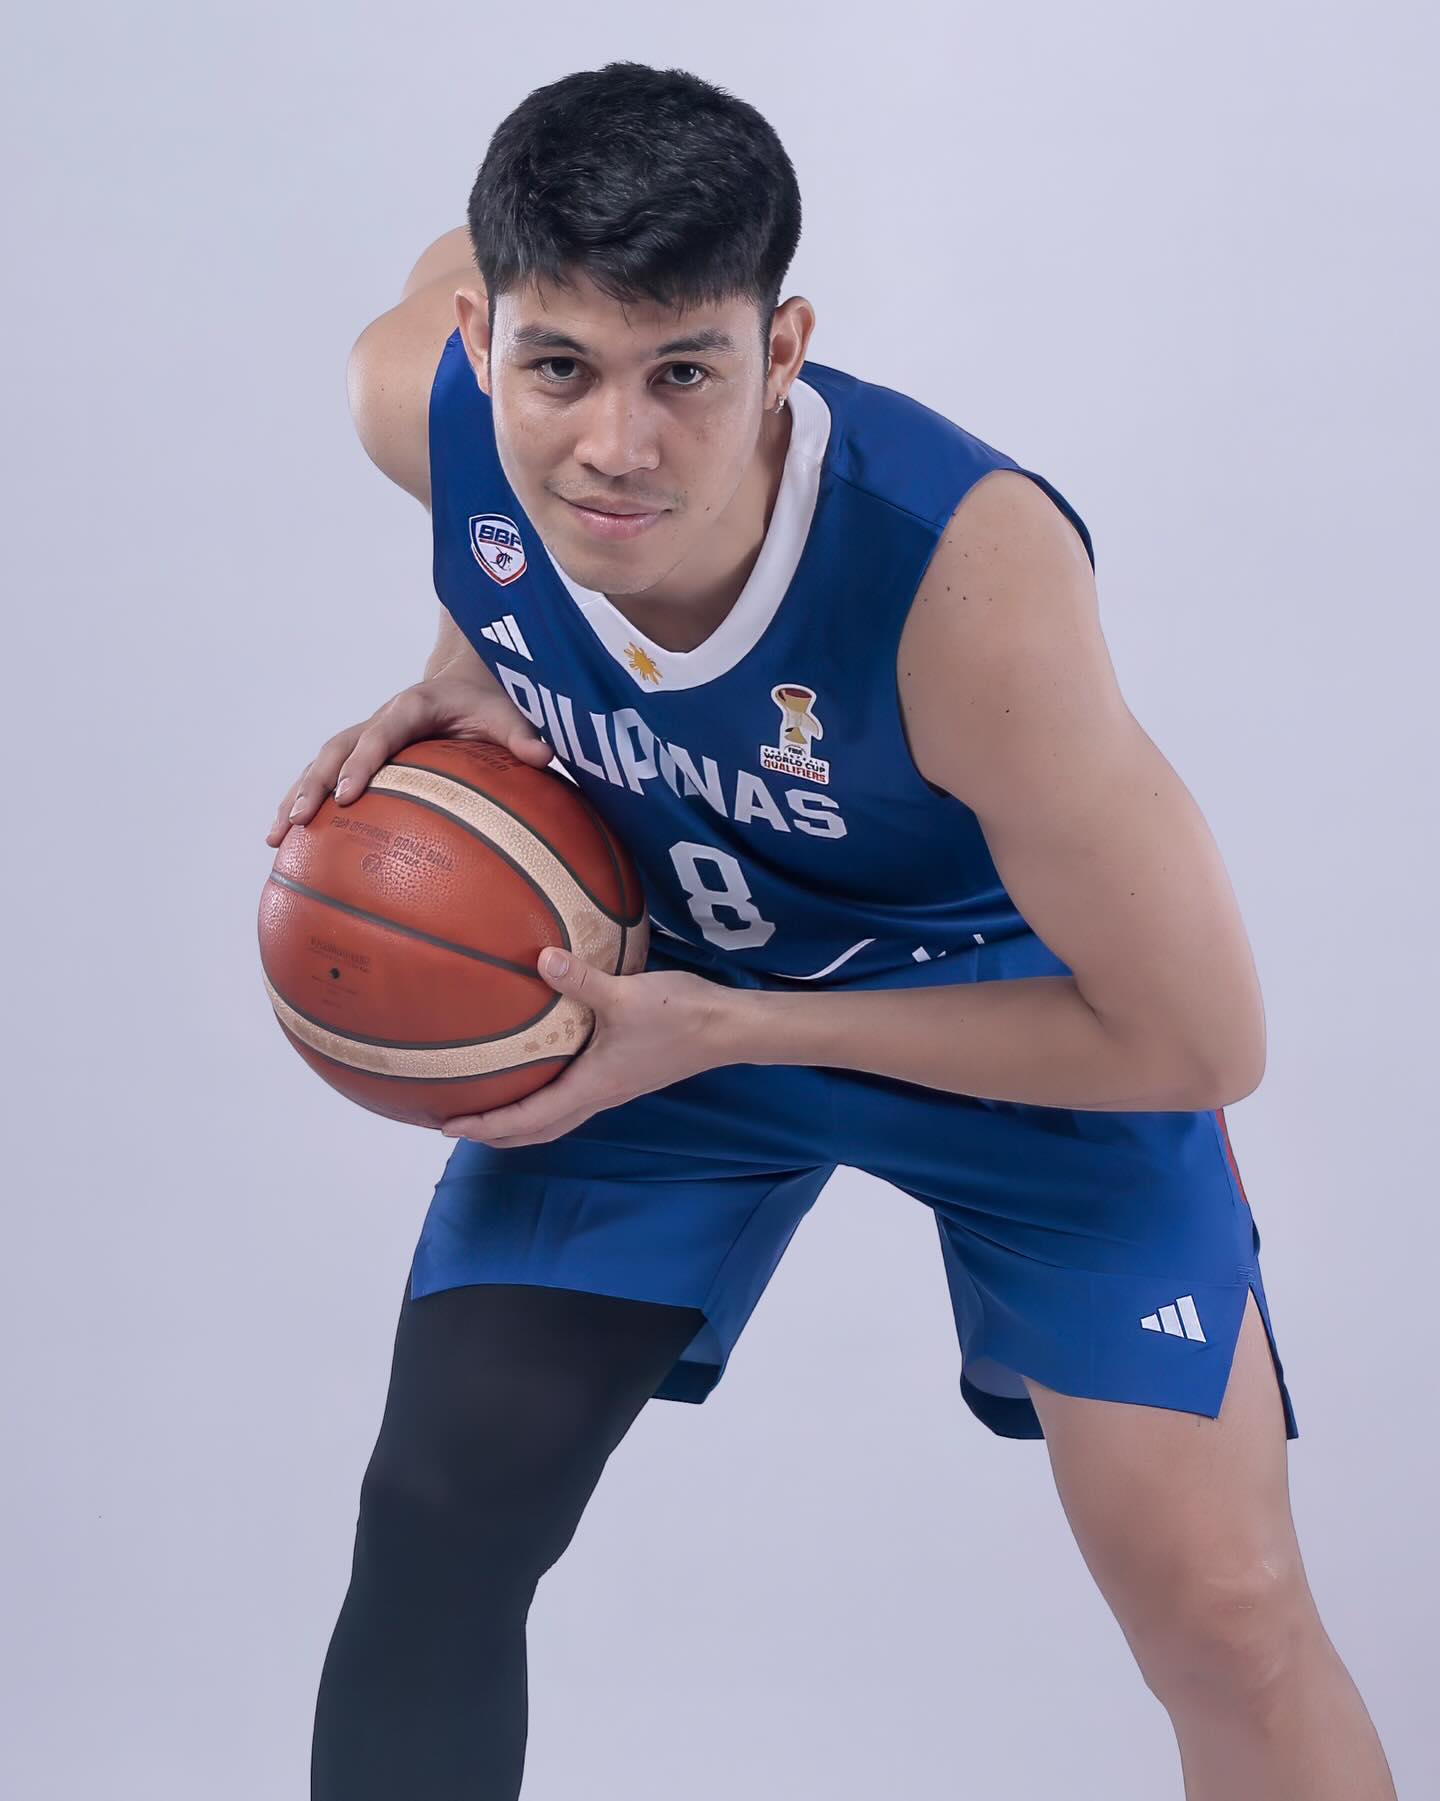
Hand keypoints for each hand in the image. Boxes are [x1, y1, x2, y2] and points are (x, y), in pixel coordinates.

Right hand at [264, 667, 552, 845]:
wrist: (464, 682)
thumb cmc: (486, 703)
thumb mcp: (507, 712)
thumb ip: (521, 733)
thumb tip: (544, 756)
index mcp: (411, 708)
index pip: (381, 734)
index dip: (362, 762)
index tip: (349, 795)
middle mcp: (379, 721)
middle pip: (336, 750)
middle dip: (314, 785)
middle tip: (298, 820)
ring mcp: (364, 738)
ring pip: (320, 765)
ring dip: (296, 797)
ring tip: (274, 838)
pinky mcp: (360, 757)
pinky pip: (325, 779)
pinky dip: (305, 804)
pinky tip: (287, 843)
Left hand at [439, 948, 730, 1145]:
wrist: (727, 1028)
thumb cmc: (679, 1015)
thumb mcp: (625, 994)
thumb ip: (580, 980)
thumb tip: (541, 956)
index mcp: (592, 1086)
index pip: (528, 1117)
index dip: (487, 1124)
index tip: (449, 1126)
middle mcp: (599, 1095)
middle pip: (539, 1130)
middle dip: (497, 1133)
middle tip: (458, 1125)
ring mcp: (613, 1088)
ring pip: (558, 1118)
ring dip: (521, 1121)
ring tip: (490, 1109)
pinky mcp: (624, 1075)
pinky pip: (574, 1099)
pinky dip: (545, 1101)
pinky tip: (539, 1075)